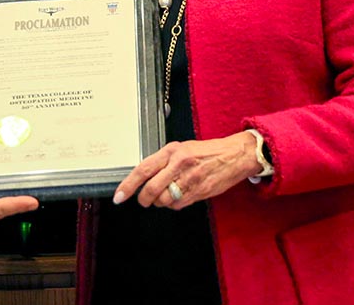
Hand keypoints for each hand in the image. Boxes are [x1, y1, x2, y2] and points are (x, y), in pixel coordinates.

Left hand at [113, 131, 261, 209]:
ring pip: (164, 200)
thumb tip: (144, 177)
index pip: (143, 169)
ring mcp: (190, 179)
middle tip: (144, 200)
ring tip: (167, 193)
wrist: (234, 155)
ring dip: (161, 202)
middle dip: (144, 199)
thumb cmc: (206, 151)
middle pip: (151, 189)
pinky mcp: (200, 192)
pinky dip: (175, 204)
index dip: (128, 185)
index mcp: (171, 150)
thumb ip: (163, 161)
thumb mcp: (181, 148)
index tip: (119, 196)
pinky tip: (180, 195)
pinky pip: (179, 205)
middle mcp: (179, 164)